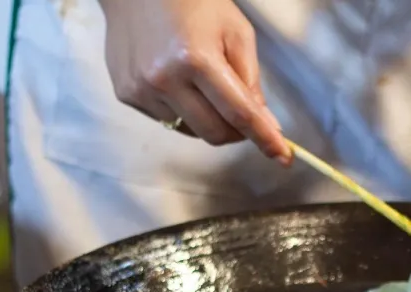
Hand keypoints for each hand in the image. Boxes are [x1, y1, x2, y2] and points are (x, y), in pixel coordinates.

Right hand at [99, 0, 291, 163]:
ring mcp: (142, 89)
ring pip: (192, 131)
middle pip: (215, 133)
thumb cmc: (193, 2)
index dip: (264, 138)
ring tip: (204, 85)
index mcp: (196, 58)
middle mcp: (165, 79)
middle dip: (238, 132)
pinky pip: (167, 120)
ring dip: (209, 119)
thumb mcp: (235, 32)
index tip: (283, 156)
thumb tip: (266, 124)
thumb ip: (251, 81)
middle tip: (247, 118)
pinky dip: (183, 111)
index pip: (239, 113)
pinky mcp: (127, 94)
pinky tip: (178, 81)